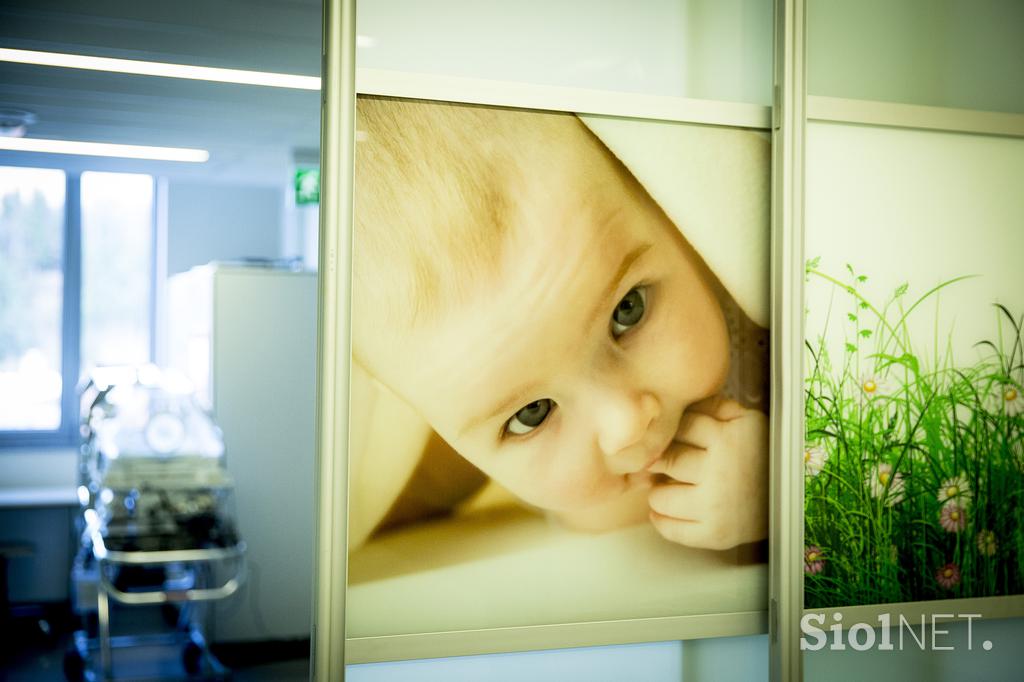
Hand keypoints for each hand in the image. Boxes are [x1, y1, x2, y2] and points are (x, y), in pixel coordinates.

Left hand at [647, 396, 767, 549]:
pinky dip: (660, 519)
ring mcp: (716, 506)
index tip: (672, 438)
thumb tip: (678, 405)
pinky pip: (671, 529)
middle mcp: (720, 472)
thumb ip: (714, 407)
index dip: (671, 432)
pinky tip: (663, 510)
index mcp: (728, 438)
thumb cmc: (763, 455)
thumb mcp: (747, 421)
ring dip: (657, 490)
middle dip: (658, 461)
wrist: (795, 500)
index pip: (680, 427)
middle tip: (659, 463)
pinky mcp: (715, 534)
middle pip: (666, 460)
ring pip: (661, 496)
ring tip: (664, 486)